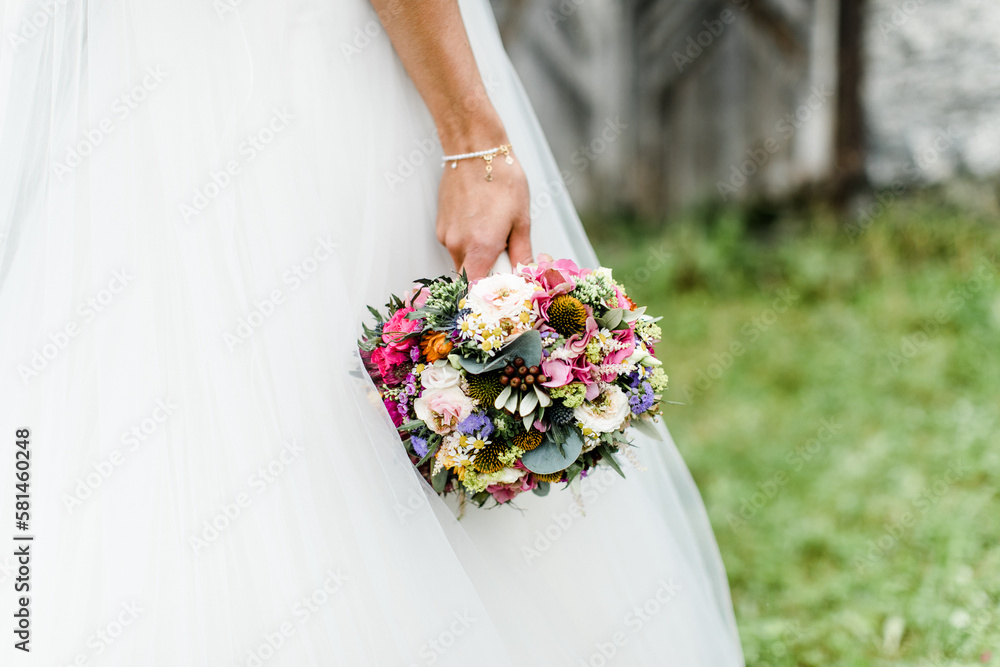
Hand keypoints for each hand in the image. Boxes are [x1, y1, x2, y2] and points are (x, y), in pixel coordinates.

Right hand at [435, 151, 531, 280]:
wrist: (475, 150)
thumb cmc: (502, 180)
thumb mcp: (521, 220)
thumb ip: (521, 253)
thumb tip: (526, 274)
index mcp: (481, 247)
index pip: (476, 289)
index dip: (489, 293)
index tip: (502, 287)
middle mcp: (458, 245)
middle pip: (469, 277)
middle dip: (485, 274)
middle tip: (503, 258)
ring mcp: (446, 236)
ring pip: (462, 261)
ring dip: (477, 256)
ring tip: (493, 232)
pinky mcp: (440, 226)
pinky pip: (454, 245)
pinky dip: (467, 242)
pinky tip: (479, 221)